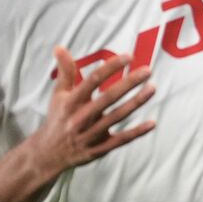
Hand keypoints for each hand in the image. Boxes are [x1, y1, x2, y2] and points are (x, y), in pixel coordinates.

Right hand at [34, 47, 155, 176]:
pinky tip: (152, 122)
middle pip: (108, 97)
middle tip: (147, 70)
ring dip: (136, 102)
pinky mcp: (100, 148)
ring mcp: (91, 134)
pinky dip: (137, 132)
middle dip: (129, 83)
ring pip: (117, 117)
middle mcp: (81, 117)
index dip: (111, 67)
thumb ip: (65, 70)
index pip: (93, 80)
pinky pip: (121, 140)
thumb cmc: (58, 118)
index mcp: (72, 101)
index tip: (129, 56)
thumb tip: (59, 47)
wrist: (50, 154)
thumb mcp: (58, 94)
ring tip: (152, 88)